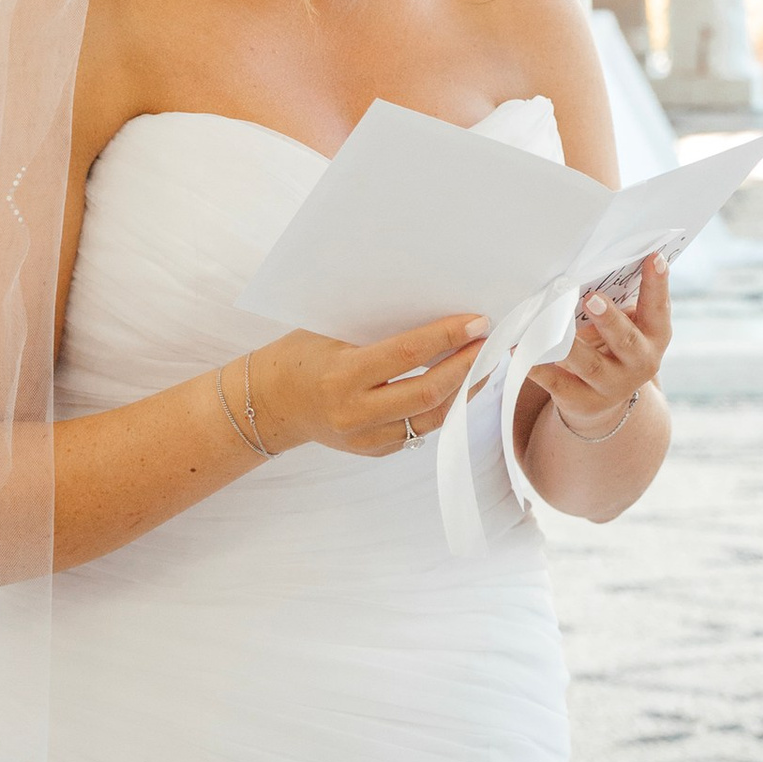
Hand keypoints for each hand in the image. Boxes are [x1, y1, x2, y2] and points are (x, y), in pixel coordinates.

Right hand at [249, 314, 487, 458]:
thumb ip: (380, 329)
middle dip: (467, 366)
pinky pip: (421, 430)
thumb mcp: (333, 333)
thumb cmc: (302, 355)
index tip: (478, 321)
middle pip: (429, 393)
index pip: (408, 354)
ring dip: (464, 390)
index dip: (448, 336)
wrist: (271, 403)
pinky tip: (460, 386)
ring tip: (485, 364)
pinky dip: (444, 407)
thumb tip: (437, 310)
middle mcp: (355, 414)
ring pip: (433, 418)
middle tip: (490, 343)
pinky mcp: (375, 451)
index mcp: (342, 376)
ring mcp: (366, 439)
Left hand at [528, 255, 670, 440]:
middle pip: (627, 341)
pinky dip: (539, 367)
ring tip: (548, 327)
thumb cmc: (614, 346)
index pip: (658, 308)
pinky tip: (521, 349)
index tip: (654, 257)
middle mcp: (640, 363)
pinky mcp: (582, 400)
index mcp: (654, 336)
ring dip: (570, 346)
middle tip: (591, 298)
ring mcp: (612, 385)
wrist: (603, 400)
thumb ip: (621, 300)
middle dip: (609, 319)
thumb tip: (593, 263)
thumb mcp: (628, 326)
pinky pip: (558, 382)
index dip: (657, 285)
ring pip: (590, 365)